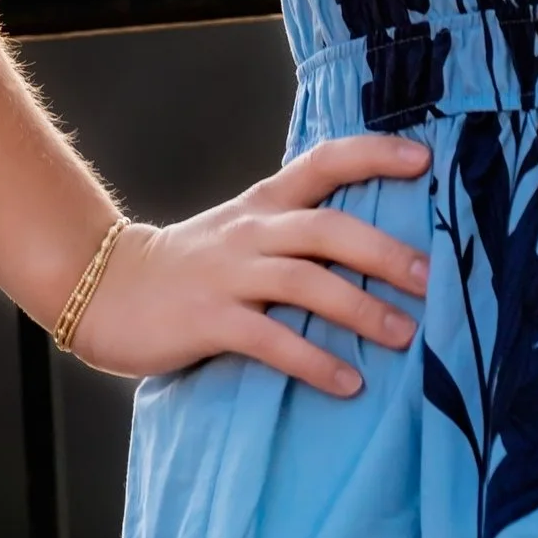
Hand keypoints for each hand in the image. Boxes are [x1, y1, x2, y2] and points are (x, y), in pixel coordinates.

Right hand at [68, 132, 433, 393]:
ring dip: (361, 310)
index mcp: (264, 202)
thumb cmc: (188, 265)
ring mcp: (229, 275)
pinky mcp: (209, 320)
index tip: (426, 160)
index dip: (376, 154)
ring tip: (406, 336)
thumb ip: (294, 231)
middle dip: (385, 252)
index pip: (326, 161)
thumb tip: (374, 248)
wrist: (104, 287)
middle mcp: (252, 231)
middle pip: (329, 228)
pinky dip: (314, 362)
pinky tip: (348, 383)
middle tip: (433, 278)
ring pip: (307, 282)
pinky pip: (272, 340)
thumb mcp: (241, 231)